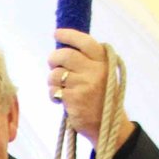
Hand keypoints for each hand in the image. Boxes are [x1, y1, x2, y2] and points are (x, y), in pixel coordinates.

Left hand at [47, 28, 126, 147]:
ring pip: (55, 74)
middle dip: (53, 59)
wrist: (106, 125)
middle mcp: (95, 70)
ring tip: (60, 88)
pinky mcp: (74, 98)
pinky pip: (53, 90)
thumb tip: (62, 48)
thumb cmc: (100, 98)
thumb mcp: (102, 74)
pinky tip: (61, 100)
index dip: (68, 35)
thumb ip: (88, 61)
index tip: (56, 33)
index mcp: (104, 62)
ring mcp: (84, 84)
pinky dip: (53, 94)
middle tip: (52, 64)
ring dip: (52, 80)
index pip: (84, 42)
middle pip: (65, 55)